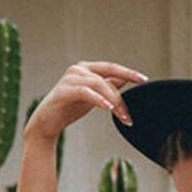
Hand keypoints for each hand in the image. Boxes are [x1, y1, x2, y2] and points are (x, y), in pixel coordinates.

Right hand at [24, 60, 147, 144]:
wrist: (47, 123)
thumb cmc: (69, 108)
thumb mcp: (94, 97)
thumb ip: (107, 87)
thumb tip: (125, 80)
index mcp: (87, 68)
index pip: (112, 68)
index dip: (129, 73)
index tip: (144, 80)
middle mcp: (78, 69)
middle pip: (108, 74)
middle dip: (123, 90)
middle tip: (133, 107)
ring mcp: (70, 78)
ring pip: (100, 84)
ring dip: (114, 101)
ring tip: (122, 116)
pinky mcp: (64, 90)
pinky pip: (85, 92)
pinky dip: (99, 99)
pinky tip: (108, 108)